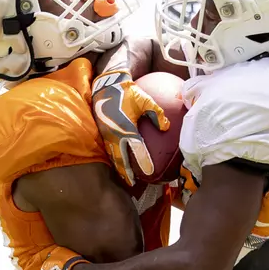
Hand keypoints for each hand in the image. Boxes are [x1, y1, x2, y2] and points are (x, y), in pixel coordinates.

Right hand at [90, 64, 170, 186]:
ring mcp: (106, 134)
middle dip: (125, 172)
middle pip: (120, 158)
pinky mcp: (102, 132)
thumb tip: (166, 127)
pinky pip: (108, 149)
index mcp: (126, 127)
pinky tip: (118, 162)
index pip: (136, 148)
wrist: (106, 85)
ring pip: (112, 156)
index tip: (150, 172)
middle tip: (132, 183)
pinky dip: (114, 158)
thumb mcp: (145, 100)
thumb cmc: (127, 91)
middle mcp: (114, 134)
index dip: (143, 161)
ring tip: (124, 178)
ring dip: (118, 167)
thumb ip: (156, 113)